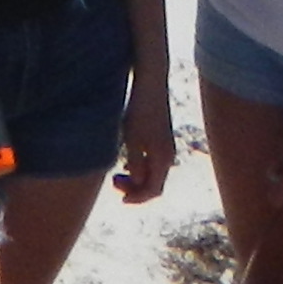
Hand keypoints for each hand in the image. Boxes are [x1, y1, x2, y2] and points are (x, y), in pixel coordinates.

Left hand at [114, 76, 178, 204]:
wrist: (151, 84)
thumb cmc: (139, 109)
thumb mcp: (132, 137)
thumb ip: (135, 162)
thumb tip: (136, 182)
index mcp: (162, 158)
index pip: (153, 190)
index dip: (137, 198)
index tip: (121, 199)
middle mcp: (168, 156)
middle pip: (155, 184)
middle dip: (135, 190)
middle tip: (114, 183)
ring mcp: (166, 148)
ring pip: (154, 174)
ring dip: (137, 179)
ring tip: (117, 176)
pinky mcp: (162, 140)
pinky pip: (153, 163)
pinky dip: (140, 168)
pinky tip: (126, 164)